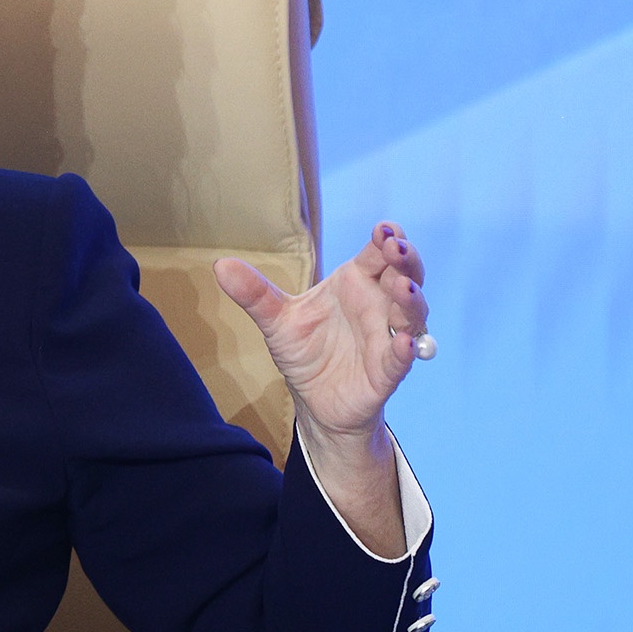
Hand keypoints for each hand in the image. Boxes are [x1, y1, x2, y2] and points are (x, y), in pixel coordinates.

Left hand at [213, 224, 428, 552]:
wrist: (315, 400)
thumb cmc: (304, 350)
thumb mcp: (277, 320)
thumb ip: (254, 294)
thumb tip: (220, 265)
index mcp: (355, 282)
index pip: (378, 254)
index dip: (387, 240)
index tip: (384, 230)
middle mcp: (379, 305)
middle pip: (405, 275)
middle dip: (406, 261)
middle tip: (396, 249)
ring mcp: (388, 337)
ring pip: (413, 314)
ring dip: (412, 300)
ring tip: (401, 288)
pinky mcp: (388, 372)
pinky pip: (402, 359)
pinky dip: (405, 350)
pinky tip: (402, 342)